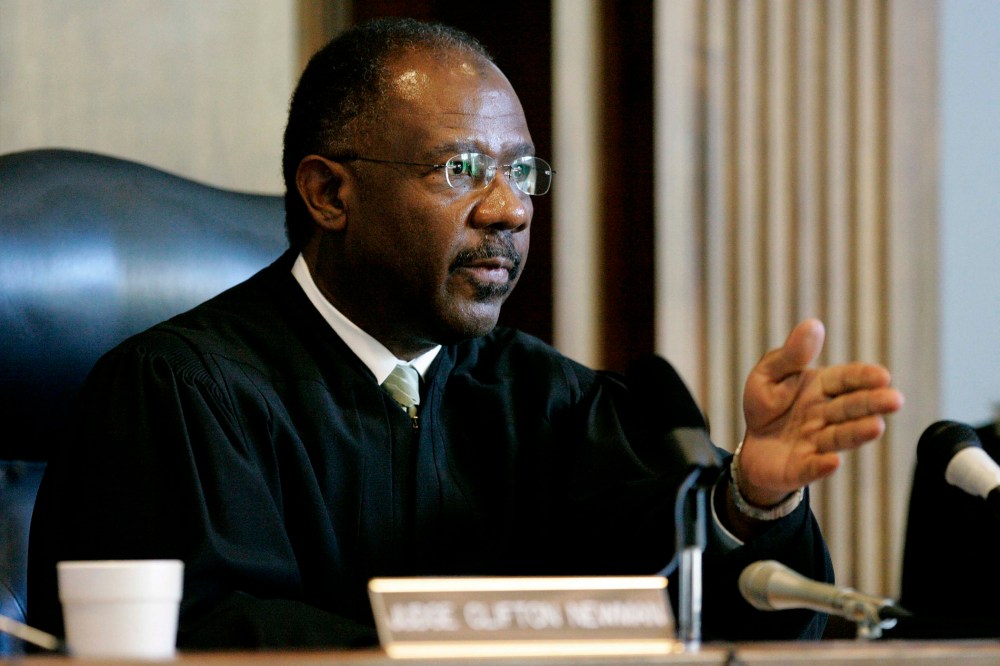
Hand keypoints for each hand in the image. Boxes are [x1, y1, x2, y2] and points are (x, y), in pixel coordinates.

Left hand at [736, 318, 904, 506]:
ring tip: (876, 426)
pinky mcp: (802, 467)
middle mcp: (825, 415)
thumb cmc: (765, 406)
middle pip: (851, 408)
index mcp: (821, 388)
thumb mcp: (769, 374)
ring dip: (857, 432)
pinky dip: (822, 465)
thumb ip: (791, 354)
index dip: (863, 377)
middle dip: (872, 403)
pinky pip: (813, 467)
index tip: (882, 375)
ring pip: (840, 436)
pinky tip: (833, 461)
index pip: (845, 379)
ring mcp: (816, 442)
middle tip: (895, 400)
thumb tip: (813, 325)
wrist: (752, 448)